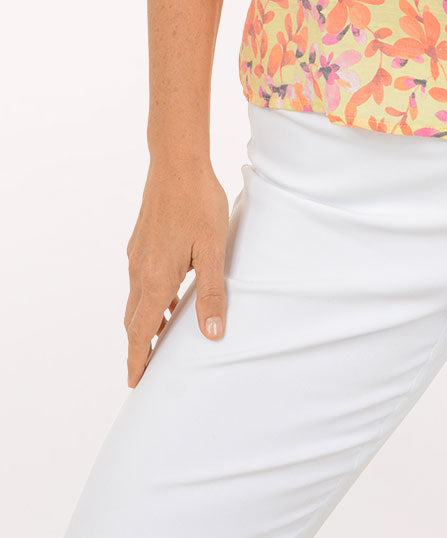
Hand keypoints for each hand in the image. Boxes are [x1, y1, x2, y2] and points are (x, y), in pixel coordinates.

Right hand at [124, 162, 229, 386]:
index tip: (135, 382)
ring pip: (136, 299)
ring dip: (146, 320)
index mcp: (155, 279)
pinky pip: (139, 279)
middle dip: (141, 345)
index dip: (138, 360)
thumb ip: (212, 292)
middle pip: (134, 320)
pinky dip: (148, 297)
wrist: (176, 163)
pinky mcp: (140, 241)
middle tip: (151, 366)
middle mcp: (139, 271)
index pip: (141, 332)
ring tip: (164, 334)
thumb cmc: (198, 204)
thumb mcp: (213, 250)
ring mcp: (136, 255)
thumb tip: (212, 333)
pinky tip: (168, 292)